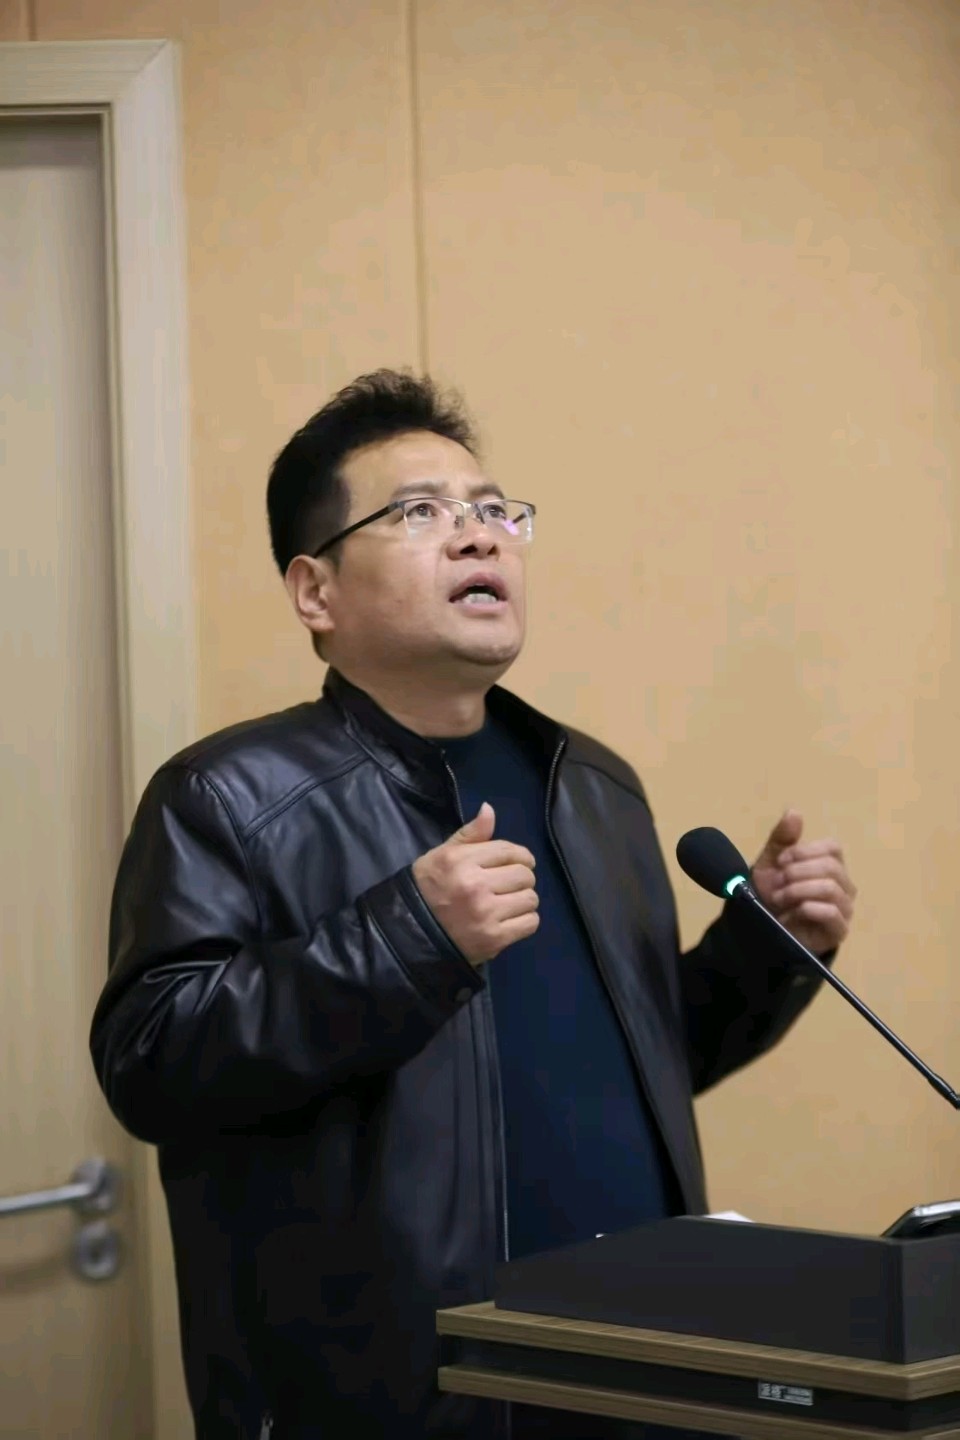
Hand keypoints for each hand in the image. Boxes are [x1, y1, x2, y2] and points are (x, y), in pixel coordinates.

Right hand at [412, 802, 539, 966]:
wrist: (411, 933)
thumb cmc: (428, 888)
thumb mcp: (442, 855)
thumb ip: (469, 834)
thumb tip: (489, 809)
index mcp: (461, 861)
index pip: (509, 851)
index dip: (521, 855)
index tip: (519, 862)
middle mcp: (475, 885)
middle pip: (524, 874)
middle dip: (521, 877)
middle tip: (509, 885)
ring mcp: (486, 914)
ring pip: (530, 899)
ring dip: (524, 899)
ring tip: (509, 902)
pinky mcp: (494, 939)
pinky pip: (530, 923)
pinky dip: (525, 920)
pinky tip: (510, 919)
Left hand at [751, 809, 855, 956]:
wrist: (764, 927)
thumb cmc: (773, 892)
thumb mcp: (770, 862)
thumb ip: (782, 837)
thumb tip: (794, 812)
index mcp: (831, 865)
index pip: (832, 848)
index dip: (804, 852)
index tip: (780, 862)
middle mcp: (844, 884)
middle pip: (830, 867)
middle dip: (797, 873)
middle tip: (778, 884)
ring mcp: (844, 908)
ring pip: (830, 888)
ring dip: (797, 891)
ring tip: (780, 899)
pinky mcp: (838, 930)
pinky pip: (830, 912)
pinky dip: (805, 909)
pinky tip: (789, 914)